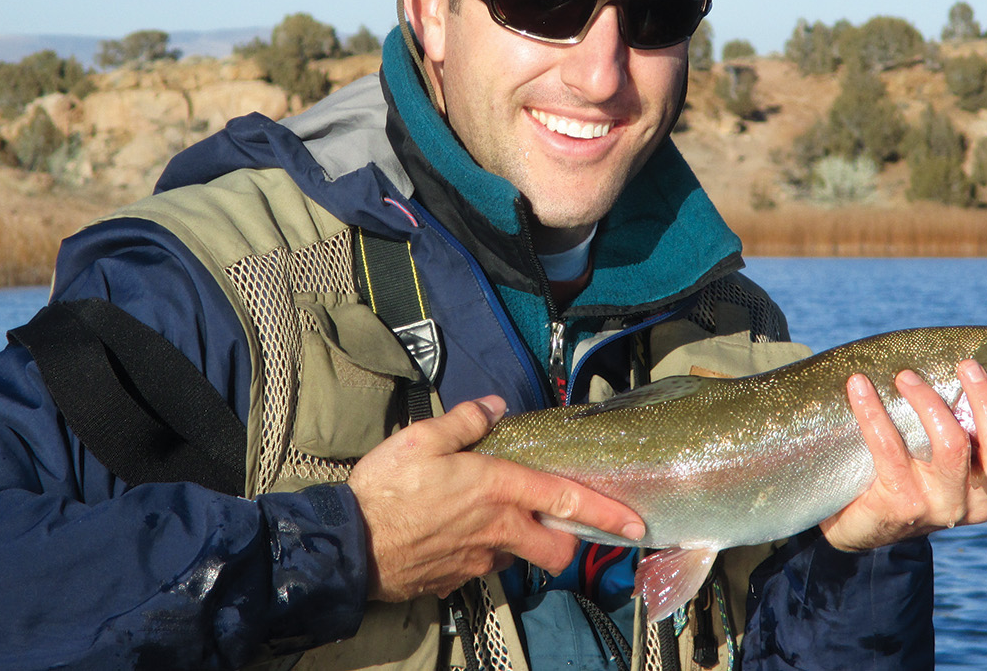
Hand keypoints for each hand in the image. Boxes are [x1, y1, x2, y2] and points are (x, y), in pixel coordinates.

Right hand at [347, 396, 645, 602]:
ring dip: (519, 542)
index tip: (636, 525)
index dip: (605, 513)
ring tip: (492, 519)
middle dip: (568, 545)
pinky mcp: (455, 579)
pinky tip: (456, 536)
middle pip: (556, 551)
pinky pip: (482, 566)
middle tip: (560, 527)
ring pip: (518, 557)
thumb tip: (494, 406)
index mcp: (498, 490)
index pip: (565, 501)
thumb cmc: (388, 489)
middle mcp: (498, 531)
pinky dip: (481, 552)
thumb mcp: (423, 437)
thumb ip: (465, 421)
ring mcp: (478, 561)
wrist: (351, 547)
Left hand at [819, 360, 986, 551]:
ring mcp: (943, 506)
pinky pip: (890, 449)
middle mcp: (980, 499)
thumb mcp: (951, 454)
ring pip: (952, 444)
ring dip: (929, 400)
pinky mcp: (903, 505)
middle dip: (986, 398)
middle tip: (967, 364)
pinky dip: (873, 410)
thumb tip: (974, 360)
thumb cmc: (914, 469)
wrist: (863, 522)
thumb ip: (971, 422)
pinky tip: (859, 386)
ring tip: (905, 375)